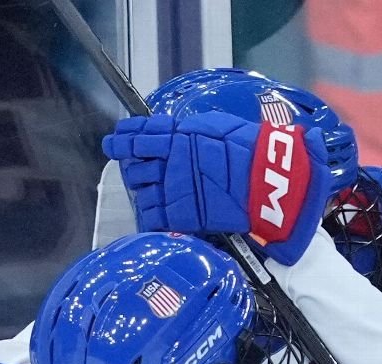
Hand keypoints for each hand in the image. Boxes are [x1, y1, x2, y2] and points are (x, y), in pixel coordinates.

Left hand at [102, 112, 333, 264]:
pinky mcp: (180, 215)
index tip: (115, 141)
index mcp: (176, 136)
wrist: (266, 180)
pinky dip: (150, 216)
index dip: (122, 139)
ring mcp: (172, 190)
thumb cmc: (250, 149)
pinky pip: (152, 217)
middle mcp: (167, 162)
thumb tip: (178, 134)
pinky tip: (154, 213)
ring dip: (142, 192)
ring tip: (152, 192)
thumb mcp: (216, 127)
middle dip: (134, 168)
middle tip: (139, 169)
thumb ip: (192, 133)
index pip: (136, 136)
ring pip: (140, 192)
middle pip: (134, 166)